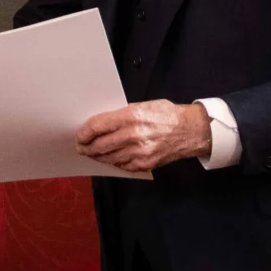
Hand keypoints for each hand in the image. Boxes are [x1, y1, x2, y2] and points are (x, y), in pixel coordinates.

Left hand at [77, 100, 211, 173]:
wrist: (190, 131)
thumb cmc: (167, 115)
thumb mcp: (142, 105)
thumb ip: (121, 114)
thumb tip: (101, 123)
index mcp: (131, 116)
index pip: (97, 126)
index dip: (84, 132)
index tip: (79, 135)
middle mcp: (134, 135)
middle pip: (100, 145)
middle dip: (86, 147)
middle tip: (81, 147)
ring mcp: (139, 152)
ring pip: (109, 157)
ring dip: (97, 156)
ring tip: (91, 153)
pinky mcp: (145, 164)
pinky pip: (122, 166)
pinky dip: (113, 162)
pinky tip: (108, 159)